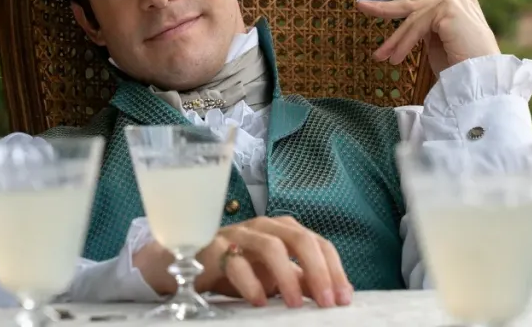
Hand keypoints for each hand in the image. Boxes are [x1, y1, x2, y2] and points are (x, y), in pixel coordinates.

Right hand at [135, 216, 352, 307]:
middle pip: (299, 239)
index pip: (318, 243)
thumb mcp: (273, 276)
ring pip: (271, 247)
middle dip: (318, 270)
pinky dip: (251, 283)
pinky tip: (259, 301)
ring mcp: (238, 234)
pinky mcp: (214, 247)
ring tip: (295, 304)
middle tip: (328, 301)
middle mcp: (264, 227)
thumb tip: (335, 295)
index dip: (334, 269)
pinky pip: (236, 262)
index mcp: (283, 230)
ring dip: (288, 277)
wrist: (187, 261)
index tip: (343, 298)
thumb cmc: (237, 267)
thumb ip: (301, 281)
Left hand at [355, 0, 499, 74]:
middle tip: (362, 4)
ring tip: (379, 56)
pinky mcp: (450, 10)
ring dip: (394, 39)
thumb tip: (405, 27)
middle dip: (387, 1)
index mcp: (460, 4)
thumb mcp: (439, 44)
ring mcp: (455, 1)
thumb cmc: (462, 69)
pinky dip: (403, 43)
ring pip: (413, 16)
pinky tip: (394, 59)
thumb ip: (427, 29)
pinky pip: (417, 26)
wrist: (482, 81)